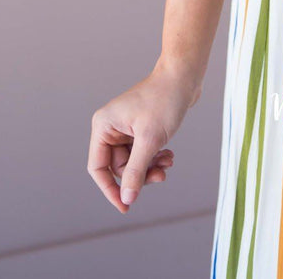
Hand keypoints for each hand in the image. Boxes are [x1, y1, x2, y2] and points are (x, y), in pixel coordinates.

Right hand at [88, 62, 198, 212]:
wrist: (185, 75)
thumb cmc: (165, 100)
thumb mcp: (150, 139)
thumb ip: (136, 170)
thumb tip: (127, 199)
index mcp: (104, 126)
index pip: (98, 168)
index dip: (110, 190)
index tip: (126, 207)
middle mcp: (111, 126)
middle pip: (118, 167)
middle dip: (140, 175)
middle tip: (162, 176)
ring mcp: (125, 127)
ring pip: (133, 162)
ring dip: (150, 167)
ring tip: (169, 164)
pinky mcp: (140, 127)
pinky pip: (143, 152)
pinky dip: (155, 157)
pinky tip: (170, 156)